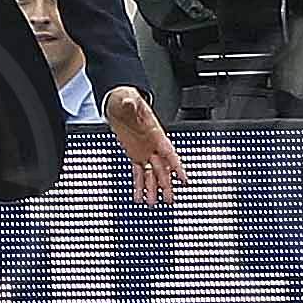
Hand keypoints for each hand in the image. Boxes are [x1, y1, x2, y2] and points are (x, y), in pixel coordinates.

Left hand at [104, 86, 184, 206]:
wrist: (118, 102)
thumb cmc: (127, 99)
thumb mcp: (129, 99)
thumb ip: (131, 104)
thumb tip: (130, 102)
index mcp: (156, 134)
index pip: (170, 153)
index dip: (177, 167)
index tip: (184, 179)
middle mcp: (152, 145)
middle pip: (162, 169)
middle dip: (166, 185)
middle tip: (169, 200)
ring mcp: (144, 151)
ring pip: (151, 174)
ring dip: (153, 189)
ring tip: (152, 204)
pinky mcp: (134, 155)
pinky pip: (138, 173)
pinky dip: (138, 185)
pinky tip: (138, 197)